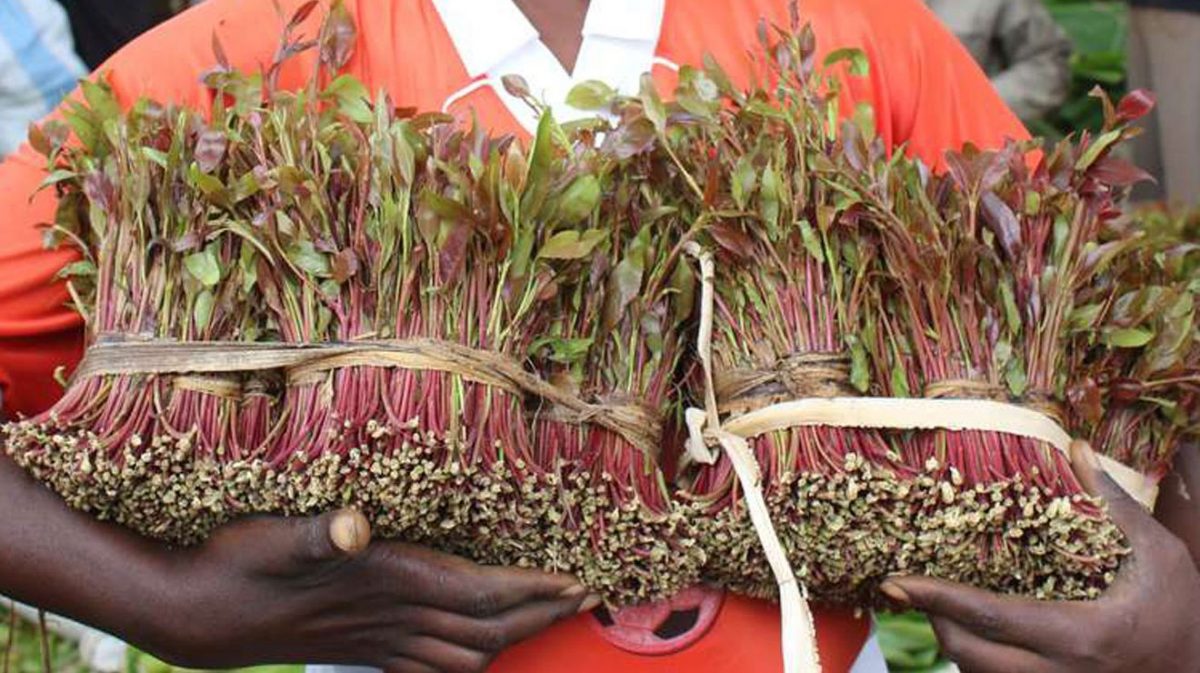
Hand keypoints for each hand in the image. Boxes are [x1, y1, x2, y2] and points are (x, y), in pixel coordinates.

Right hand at [154, 510, 595, 671]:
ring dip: (513, 638)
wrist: (196, 618)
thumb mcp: (272, 537)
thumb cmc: (234, 565)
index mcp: (384, 583)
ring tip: (548, 617)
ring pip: (466, 653)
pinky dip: (466, 663)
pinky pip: (430, 669)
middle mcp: (390, 618)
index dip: (529, 590)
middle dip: (540, 613)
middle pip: (486, 628)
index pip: (476, 593)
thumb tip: (351, 527)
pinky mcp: (362, 650)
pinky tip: (477, 656)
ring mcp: (378, 641)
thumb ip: (316, 534)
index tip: (574, 581)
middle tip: (586, 596)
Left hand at [880, 441, 1199, 672]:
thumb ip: (1114, 504)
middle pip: (968, 655)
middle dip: (935, 619)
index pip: (991, 618)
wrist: (1198, 670)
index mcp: (1082, 636)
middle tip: (916, 586)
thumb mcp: (1159, 555)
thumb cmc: (1182, 614)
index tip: (897, 581)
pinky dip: (978, 658)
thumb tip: (1076, 449)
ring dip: (953, 640)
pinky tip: (975, 629)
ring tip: (941, 603)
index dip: (937, 599)